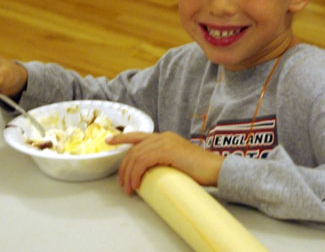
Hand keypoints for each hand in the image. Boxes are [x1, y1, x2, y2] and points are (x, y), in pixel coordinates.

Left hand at [107, 131, 224, 193]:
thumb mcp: (176, 162)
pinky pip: (143, 161)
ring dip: (129, 174)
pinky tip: (137, 183)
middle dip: (124, 166)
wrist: (215, 169)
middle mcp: (163, 137)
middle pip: (134, 148)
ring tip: (129, 188)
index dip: (122, 138)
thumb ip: (163, 162)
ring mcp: (165, 142)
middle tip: (122, 183)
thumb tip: (149, 175)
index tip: (109, 141)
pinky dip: (136, 173)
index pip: (138, 135)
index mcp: (165, 138)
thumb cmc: (199, 171)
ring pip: (136, 155)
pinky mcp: (167, 150)